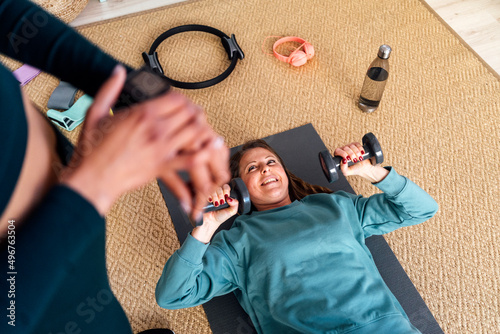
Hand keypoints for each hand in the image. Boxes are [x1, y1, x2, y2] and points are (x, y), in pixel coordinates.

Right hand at [61, 65, 229, 214]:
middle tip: (196, 116)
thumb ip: (109, 89)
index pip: (176, 98)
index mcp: (142, 113)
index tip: (183, 103)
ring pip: (195, 132)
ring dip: (202, 129)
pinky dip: (203, 154)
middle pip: (189, 113)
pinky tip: (211, 149)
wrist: (92, 179)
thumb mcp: (95, 112)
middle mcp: (155, 129)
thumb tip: (118, 71)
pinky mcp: (163, 166)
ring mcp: (161, 148)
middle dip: (196, 113)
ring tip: (204, 128)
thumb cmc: (92, 150)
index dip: (184, 99)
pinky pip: (190, 160)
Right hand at [192, 184, 238, 243]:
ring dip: (216, 196)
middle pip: (219, 186)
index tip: (226, 198)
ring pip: (213, 188)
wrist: (209, 222)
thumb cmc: (218, 217)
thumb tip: (232, 198)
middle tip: (221, 203)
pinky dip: (209, 196)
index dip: (226, 191)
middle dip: (221, 195)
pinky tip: (210, 201)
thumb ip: (236, 204)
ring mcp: (209, 193)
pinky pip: (206, 190)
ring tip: (215, 204)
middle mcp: (216, 193)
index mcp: (223, 195)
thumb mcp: (231, 211)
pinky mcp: (202, 194)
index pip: (226, 186)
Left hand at [334, 142, 387, 182]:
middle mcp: (343, 150)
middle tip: (355, 160)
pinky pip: (357, 144)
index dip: (343, 154)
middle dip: (351, 154)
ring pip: (351, 145)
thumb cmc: (354, 169)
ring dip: (357, 152)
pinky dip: (360, 149)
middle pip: (345, 148)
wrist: (364, 167)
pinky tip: (362, 153)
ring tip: (359, 158)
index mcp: (338, 156)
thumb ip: (343, 168)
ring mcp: (349, 147)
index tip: (348, 159)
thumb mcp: (347, 172)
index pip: (337, 151)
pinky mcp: (356, 145)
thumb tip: (343, 161)